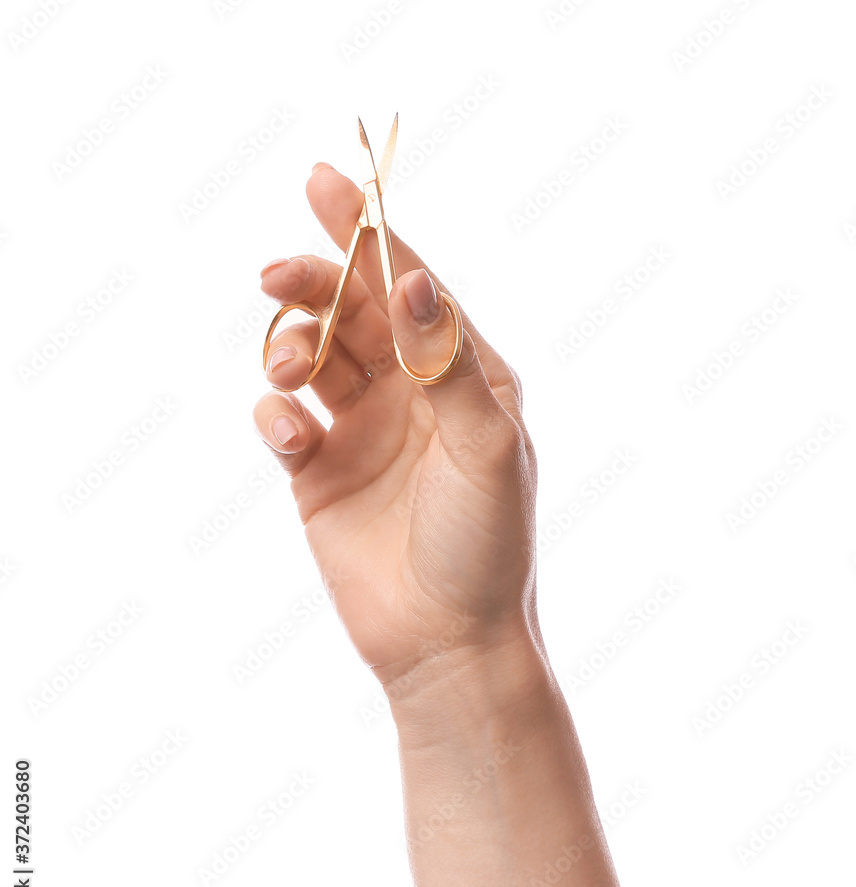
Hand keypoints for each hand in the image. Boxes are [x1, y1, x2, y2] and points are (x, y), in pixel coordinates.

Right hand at [254, 163, 538, 691]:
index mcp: (463, 376)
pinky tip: (291, 437)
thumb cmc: (484, 546)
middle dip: (314, 281)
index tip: (325, 180)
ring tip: (290, 369)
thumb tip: (412, 277)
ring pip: (312, 354)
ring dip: (290, 344)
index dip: (369, 231)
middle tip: (277, 274)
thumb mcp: (483, 448)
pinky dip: (276, 414)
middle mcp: (412, 393)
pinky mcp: (320, 471)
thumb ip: (445, 364)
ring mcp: (364, 430)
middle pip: (352, 309)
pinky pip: (285, 417)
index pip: (411, 286)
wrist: (446, 643)